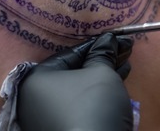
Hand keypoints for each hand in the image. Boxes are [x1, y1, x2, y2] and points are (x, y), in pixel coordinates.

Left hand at [17, 33, 133, 130]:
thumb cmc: (93, 106)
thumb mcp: (102, 73)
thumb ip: (103, 53)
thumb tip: (109, 40)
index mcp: (36, 79)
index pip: (70, 54)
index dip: (97, 44)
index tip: (117, 39)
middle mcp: (35, 98)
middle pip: (74, 72)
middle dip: (101, 60)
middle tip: (124, 50)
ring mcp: (46, 117)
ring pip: (78, 90)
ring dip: (102, 76)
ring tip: (125, 65)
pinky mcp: (61, 129)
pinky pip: (79, 105)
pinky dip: (96, 94)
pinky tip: (117, 83)